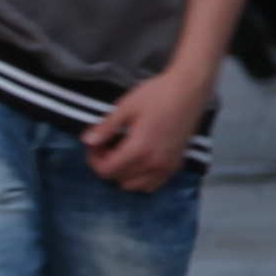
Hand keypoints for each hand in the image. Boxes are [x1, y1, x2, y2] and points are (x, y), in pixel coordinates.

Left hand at [83, 63, 212, 191]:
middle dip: (106, 164)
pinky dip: (141, 179)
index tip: (93, 143)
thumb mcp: (126, 107)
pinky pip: (152, 184)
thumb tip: (87, 141)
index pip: (106, 170)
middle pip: (118, 179)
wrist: (189, 90)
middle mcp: (153, 164)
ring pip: (135, 186)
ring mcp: (166, 167)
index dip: (93, 159)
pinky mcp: (176, 165)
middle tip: (106, 145)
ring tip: (121, 153)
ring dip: (122, 174)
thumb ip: (106, 128)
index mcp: (139, 149)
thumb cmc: (156, 94)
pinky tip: (138, 162)